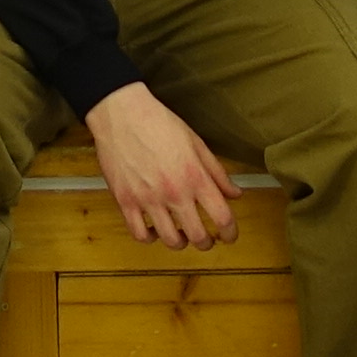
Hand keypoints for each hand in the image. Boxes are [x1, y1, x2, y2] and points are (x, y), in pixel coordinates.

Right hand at [83, 83, 237, 249]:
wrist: (122, 113)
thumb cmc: (159, 123)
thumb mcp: (196, 143)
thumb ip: (217, 172)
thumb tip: (234, 193)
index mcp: (195, 177)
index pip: (222, 217)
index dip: (231, 233)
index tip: (230, 235)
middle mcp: (174, 192)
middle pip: (198, 237)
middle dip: (207, 242)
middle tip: (206, 239)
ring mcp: (148, 199)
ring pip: (170, 240)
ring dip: (180, 243)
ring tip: (181, 235)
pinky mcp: (125, 201)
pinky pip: (139, 234)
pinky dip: (150, 238)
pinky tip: (154, 229)